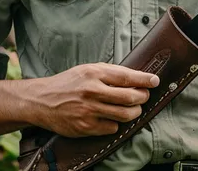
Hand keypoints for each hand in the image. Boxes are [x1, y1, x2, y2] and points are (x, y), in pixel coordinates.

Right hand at [29, 63, 158, 137]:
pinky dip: (116, 124)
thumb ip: (110, 72)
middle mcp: (92, 91)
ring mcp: (89, 111)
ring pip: (125, 115)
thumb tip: (136, 76)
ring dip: (135, 112)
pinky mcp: (86, 127)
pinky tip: (112, 118)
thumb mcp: (87, 70)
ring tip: (134, 108)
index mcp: (94, 74)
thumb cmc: (68, 83)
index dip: (144, 79)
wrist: (42, 101)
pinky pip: (112, 128)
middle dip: (143, 97)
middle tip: (144, 96)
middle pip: (130, 97)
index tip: (155, 81)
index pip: (127, 77)